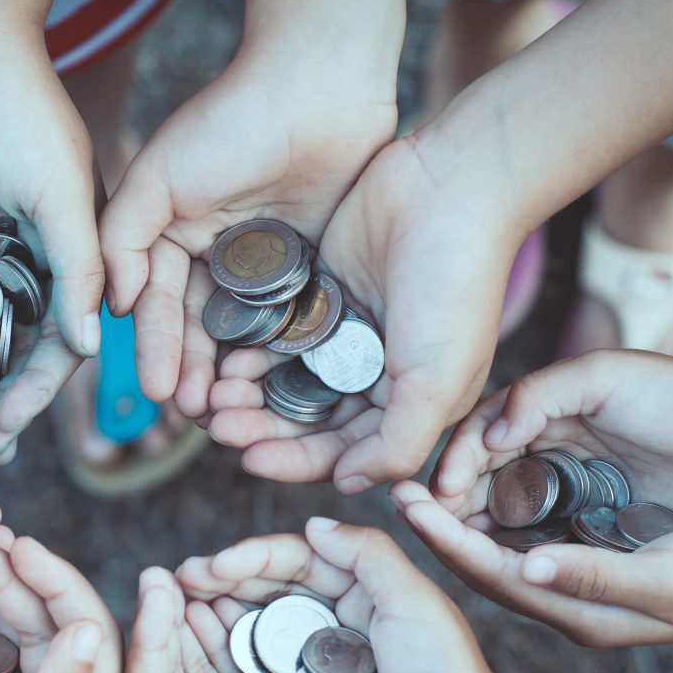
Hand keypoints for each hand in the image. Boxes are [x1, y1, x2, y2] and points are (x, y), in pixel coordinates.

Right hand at [100, 56, 395, 420]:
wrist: (318, 85)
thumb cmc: (230, 122)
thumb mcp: (157, 175)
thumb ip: (121, 237)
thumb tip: (118, 308)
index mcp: (174, 237)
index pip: (160, 307)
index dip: (157, 350)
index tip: (159, 391)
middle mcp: (216, 257)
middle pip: (201, 332)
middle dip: (194, 375)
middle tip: (195, 416)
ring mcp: (267, 267)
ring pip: (246, 336)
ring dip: (234, 376)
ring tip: (230, 413)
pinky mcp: (313, 270)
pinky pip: (294, 323)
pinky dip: (281, 356)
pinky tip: (275, 386)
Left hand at [110, 565, 416, 672]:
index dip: (149, 633)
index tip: (153, 584)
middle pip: (173, 667)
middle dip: (168, 618)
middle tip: (164, 570)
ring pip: (208, 660)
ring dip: (201, 619)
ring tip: (198, 576)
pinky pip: (250, 665)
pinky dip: (242, 632)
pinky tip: (238, 601)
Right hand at [172, 519, 505, 672]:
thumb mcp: (415, 604)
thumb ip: (368, 555)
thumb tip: (312, 524)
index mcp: (360, 590)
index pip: (293, 559)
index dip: (248, 557)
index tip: (210, 567)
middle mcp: (333, 622)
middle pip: (264, 591)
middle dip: (219, 583)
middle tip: (175, 584)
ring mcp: (316, 666)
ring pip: (254, 632)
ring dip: (214, 620)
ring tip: (172, 616)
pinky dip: (226, 667)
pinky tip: (194, 663)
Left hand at [211, 131, 521, 490]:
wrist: (448, 187)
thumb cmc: (455, 287)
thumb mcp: (437, 383)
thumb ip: (395, 445)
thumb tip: (348, 484)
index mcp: (412, 403)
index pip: (343, 452)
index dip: (296, 462)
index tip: (250, 460)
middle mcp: (378, 376)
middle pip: (307, 421)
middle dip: (263, 429)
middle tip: (219, 427)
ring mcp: (347, 335)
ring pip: (286, 381)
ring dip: (250, 395)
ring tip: (217, 396)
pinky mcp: (321, 295)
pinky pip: (278, 337)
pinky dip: (252, 352)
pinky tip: (228, 359)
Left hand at [396, 485, 672, 646]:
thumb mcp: (661, 580)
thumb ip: (594, 574)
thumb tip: (529, 566)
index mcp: (571, 607)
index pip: (488, 568)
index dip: (444, 536)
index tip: (405, 503)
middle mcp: (561, 596)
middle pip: (481, 560)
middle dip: (439, 526)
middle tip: (397, 487)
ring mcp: (571, 579)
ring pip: (498, 547)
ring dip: (462, 517)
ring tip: (425, 483)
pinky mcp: (585, 558)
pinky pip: (524, 536)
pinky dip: (496, 512)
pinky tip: (481, 489)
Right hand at [425, 349, 672, 524]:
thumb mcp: (603, 376)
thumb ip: (539, 395)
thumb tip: (488, 436)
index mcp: (543, 410)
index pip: (477, 439)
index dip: (452, 465)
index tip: (439, 493)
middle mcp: (550, 449)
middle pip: (481, 479)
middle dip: (449, 502)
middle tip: (426, 525)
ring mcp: (572, 486)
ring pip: (506, 512)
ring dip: (475, 528)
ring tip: (451, 547)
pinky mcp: (596, 519)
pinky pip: (544, 537)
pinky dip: (516, 548)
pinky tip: (500, 563)